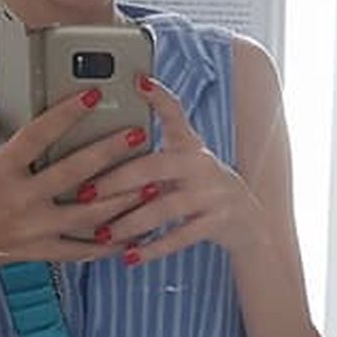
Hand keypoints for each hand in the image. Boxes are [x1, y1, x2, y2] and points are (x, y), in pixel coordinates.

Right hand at [0, 88, 155, 277]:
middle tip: (137, 136)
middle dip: (108, 152)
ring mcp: (35, 227)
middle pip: (74, 172)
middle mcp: (22, 198)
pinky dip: (106, 245)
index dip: (67, 113)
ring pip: (88, 215)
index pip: (39, 135)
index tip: (93, 95)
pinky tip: (131, 236)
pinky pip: (80, 250)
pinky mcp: (42, 250)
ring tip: (150, 187)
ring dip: (121, 201)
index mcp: (1, 168)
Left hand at [86, 76, 263, 264]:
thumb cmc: (202, 189)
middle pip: (155, 167)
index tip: (138, 80)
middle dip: (118, 180)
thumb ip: (151, 156)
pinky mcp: (218, 222)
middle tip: (86, 192)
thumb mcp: (185, 164)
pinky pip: (180, 237)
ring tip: (104, 233)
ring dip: (131, 221)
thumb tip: (100, 152)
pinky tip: (129, 256)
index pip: (175, 114)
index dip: (158, 96)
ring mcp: (213, 194)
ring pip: (165, 207)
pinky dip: (152, 248)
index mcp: (190, 146)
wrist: (249, 222)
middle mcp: (202, 165)